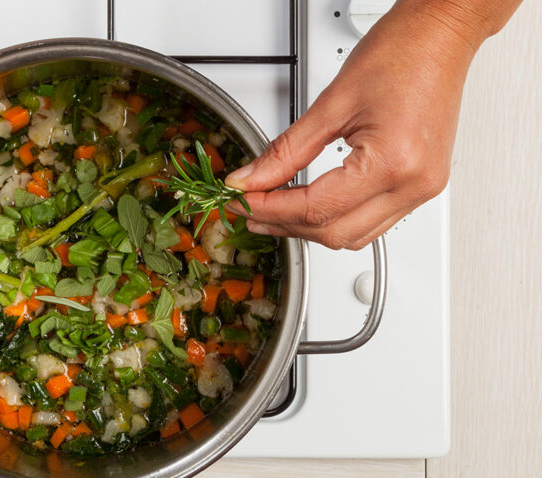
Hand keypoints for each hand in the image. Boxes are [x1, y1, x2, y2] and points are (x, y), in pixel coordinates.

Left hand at [224, 2, 494, 249]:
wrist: (440, 36)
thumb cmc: (400, 54)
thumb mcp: (330, 104)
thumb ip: (285, 151)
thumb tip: (250, 180)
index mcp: (392, 163)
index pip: (316, 208)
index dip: (272, 209)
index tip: (242, 202)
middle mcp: (413, 184)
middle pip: (334, 232)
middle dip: (285, 225)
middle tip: (250, 210)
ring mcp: (422, 190)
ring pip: (353, 237)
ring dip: (309, 229)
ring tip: (273, 212)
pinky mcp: (421, 187)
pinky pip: (372, 224)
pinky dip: (336, 220)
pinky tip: (310, 208)